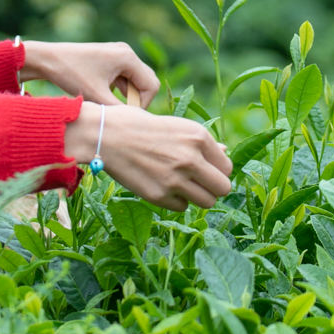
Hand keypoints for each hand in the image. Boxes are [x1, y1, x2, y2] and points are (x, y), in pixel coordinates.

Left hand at [20, 40, 159, 106]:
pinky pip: (124, 78)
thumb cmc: (71, 74)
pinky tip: (105, 99)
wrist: (48, 59)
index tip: (126, 117)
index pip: (150, 85)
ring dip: (127, 96)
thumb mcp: (96, 96)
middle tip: (120, 114)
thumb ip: (118, 110)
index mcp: (127, 57)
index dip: (142, 104)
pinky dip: (119, 90)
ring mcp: (118, 54)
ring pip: (135, 81)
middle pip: (146, 81)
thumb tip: (134, 124)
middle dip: (136, 100)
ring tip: (110, 108)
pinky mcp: (110, 59)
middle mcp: (126, 52)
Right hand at [63, 103, 232, 211]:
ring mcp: (175, 179)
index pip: (227, 167)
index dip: (218, 170)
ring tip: (183, 186)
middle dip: (214, 188)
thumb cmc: (141, 126)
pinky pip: (182, 207)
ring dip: (197, 196)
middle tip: (200, 183)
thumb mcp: (176, 126)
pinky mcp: (159, 196)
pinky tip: (163, 186)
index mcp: (198, 137)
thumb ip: (202, 143)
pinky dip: (177, 200)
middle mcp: (191, 159)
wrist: (106, 135)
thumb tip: (225, 153)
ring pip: (207, 202)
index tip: (206, 170)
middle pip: (223, 188)